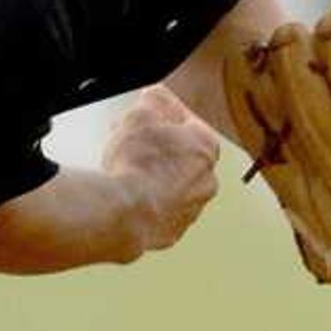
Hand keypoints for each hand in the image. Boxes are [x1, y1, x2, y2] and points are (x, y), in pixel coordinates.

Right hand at [101, 85, 220, 251]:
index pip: (187, 123)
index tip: (146, 115)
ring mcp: (190, 211)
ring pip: (170, 186)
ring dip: (152, 176)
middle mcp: (206, 182)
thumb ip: (153, 100)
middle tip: (131, 142)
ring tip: (124, 170)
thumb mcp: (140, 113)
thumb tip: (155, 98)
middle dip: (157, 147)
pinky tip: (125, 195)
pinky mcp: (170, 233)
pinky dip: (145, 203)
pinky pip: (158, 211)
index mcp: (206, 148)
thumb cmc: (136, 165)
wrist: (123, 213)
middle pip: (180, 157)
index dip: (162, 116)